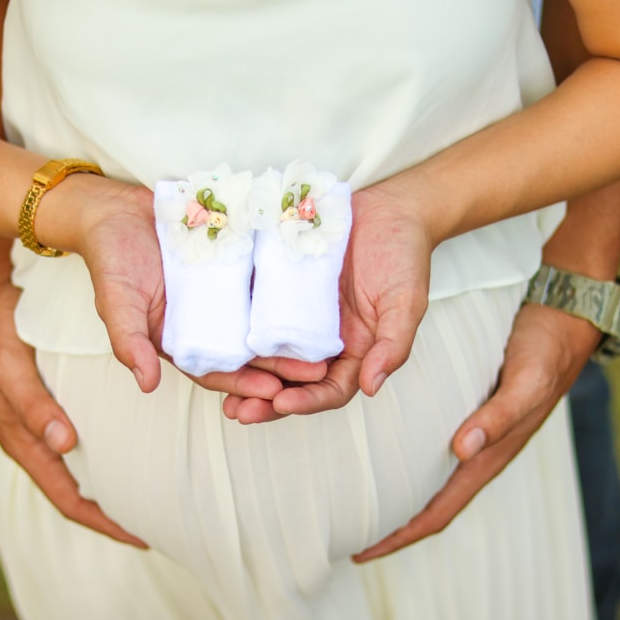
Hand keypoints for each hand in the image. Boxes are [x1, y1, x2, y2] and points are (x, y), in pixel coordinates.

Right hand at [0, 235, 146, 546]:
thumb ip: (34, 406)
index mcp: (22, 440)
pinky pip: (77, 438)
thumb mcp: (10, 367)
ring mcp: (37, 422)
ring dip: (110, 482)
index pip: (68, 499)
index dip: (103, 522)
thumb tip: (63, 446)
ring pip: (79, 467)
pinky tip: (129, 441)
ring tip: (152, 488)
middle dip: (112, 511)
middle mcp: (31, 439)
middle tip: (159, 518)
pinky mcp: (47, 402)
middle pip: (76, 491)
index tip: (141, 536)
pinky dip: (104, 449)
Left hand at [225, 184, 434, 421]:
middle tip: (237, 410)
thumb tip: (373, 386)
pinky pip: (254, 313)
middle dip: (263, 400)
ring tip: (216, 384)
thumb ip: (393, 345)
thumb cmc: (404, 254)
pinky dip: (234, 328)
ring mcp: (296, 316)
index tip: (282, 403)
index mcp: (354, 351)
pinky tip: (212, 335)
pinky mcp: (278, 289)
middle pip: (290, 382)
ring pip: (266, 354)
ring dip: (243, 373)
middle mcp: (321, 341)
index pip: (328, 389)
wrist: (388, 209)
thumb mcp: (406, 300)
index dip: (306, 401)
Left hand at [353, 302, 600, 561]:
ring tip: (353, 498)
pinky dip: (402, 456)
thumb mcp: (526, 382)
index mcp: (490, 456)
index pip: (439, 511)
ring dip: (393, 493)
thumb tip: (462, 450)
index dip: (402, 536)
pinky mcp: (468, 410)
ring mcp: (474, 433)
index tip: (364, 551)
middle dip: (390, 524)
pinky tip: (380, 447)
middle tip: (346, 534)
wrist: (566, 321)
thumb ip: (498, 416)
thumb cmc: (546, 352)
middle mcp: (478, 451)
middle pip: (428, 503)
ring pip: (427, 476)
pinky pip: (429, 445)